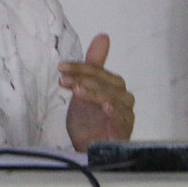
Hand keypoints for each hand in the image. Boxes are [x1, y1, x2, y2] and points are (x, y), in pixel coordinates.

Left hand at [62, 33, 135, 150]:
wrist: (87, 151)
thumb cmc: (89, 121)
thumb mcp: (83, 91)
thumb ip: (92, 66)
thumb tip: (103, 36)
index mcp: (113, 86)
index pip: (98, 71)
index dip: (81, 67)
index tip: (61, 67)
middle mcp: (122, 98)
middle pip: (106, 82)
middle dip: (84, 78)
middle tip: (64, 78)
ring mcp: (125, 114)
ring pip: (113, 97)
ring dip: (94, 92)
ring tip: (77, 90)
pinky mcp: (125, 130)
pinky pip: (122, 118)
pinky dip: (115, 111)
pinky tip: (105, 106)